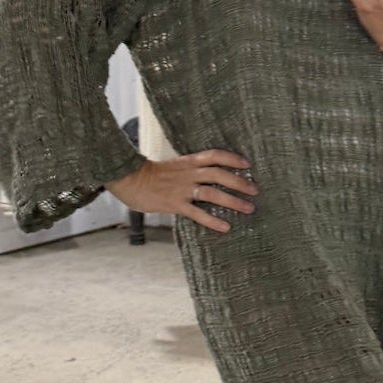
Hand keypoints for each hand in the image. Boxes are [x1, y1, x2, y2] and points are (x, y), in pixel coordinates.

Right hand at [106, 149, 257, 234]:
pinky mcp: (174, 204)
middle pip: (219, 174)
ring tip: (249, 209)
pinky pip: (197, 214)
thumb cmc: (147, 175)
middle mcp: (187, 174)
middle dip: (239, 182)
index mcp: (187, 162)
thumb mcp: (171, 167)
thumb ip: (188, 171)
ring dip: (233, 201)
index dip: (232, 158)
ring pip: (212, 193)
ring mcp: (181, 189)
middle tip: (255, 190)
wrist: (126, 179)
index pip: (214, 155)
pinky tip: (225, 227)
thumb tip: (203, 177)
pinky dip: (212, 221)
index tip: (247, 164)